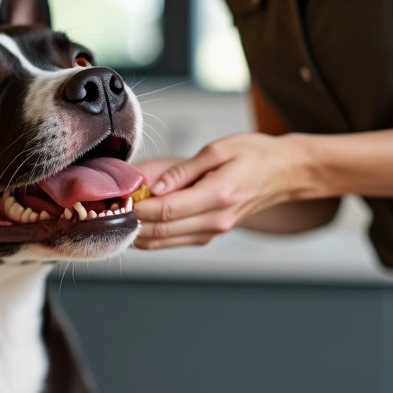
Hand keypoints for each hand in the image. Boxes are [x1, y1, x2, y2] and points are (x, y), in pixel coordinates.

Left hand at [133, 133, 307, 248]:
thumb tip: (154, 186)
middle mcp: (215, 220)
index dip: (137, 207)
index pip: (167, 210)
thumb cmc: (254, 155)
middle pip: (160, 231)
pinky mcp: (209, 234)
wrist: (285, 172)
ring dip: (136, 231)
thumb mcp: (218, 150)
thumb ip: (182, 170)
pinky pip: (172, 241)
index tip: (117, 198)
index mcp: (218, 196)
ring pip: (162, 242)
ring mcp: (213, 231)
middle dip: (130, 220)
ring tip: (116, 212)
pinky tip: (136, 219)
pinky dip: (150, 234)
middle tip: (108, 207)